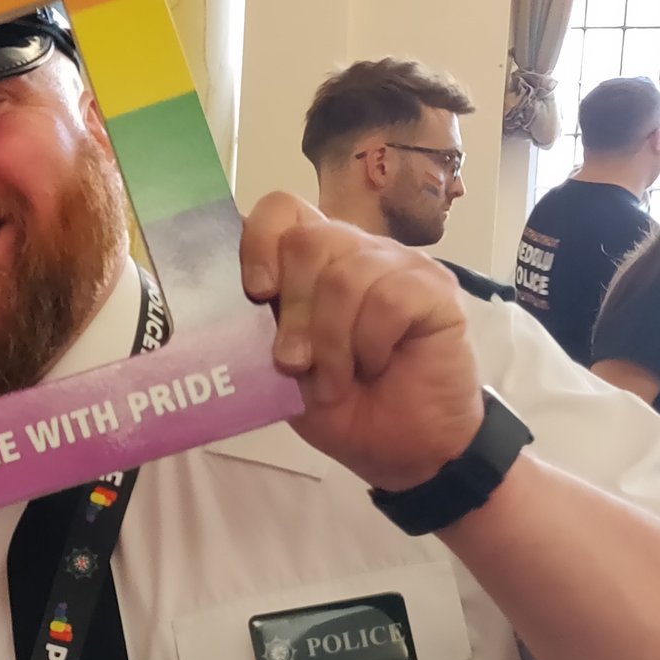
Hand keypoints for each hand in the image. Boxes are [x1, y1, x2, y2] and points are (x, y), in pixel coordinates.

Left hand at [240, 192, 484, 491]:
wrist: (401, 449)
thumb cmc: (341, 405)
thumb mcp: (281, 369)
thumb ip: (257, 325)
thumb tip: (223, 293)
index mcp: (313, 261)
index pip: (280, 210)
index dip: (258, 242)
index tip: (256, 293)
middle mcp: (355, 250)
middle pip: (308, 241)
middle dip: (293, 312)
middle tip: (295, 363)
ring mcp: (399, 264)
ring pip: (346, 276)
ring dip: (332, 342)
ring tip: (336, 379)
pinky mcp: (436, 288)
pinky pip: (389, 299)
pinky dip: (372, 344)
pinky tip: (377, 365)